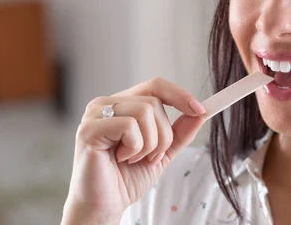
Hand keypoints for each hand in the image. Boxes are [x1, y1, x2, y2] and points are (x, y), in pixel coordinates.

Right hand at [61, 77, 206, 224]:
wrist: (104, 206)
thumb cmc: (126, 179)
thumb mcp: (162, 152)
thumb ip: (179, 132)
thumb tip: (200, 112)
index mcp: (122, 104)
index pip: (155, 85)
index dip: (179, 95)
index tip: (200, 110)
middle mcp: (106, 103)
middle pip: (154, 101)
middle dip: (163, 135)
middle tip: (150, 157)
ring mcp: (95, 114)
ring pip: (145, 111)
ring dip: (149, 144)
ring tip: (134, 159)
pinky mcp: (89, 128)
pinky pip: (129, 125)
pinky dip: (134, 147)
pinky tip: (121, 158)